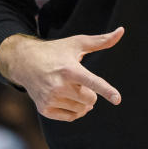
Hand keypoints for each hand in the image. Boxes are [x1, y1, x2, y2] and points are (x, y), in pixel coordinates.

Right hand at [0, 27, 123, 121]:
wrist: (25, 62)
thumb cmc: (55, 51)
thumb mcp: (77, 43)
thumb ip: (101, 41)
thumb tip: (122, 31)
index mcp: (69, 69)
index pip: (92, 82)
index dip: (106, 90)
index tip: (117, 99)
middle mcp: (58, 85)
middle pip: (90, 99)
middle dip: (91, 93)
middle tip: (78, 81)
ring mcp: (50, 98)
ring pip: (81, 110)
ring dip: (82, 102)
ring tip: (71, 88)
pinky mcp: (44, 109)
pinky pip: (70, 117)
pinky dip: (74, 111)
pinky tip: (67, 99)